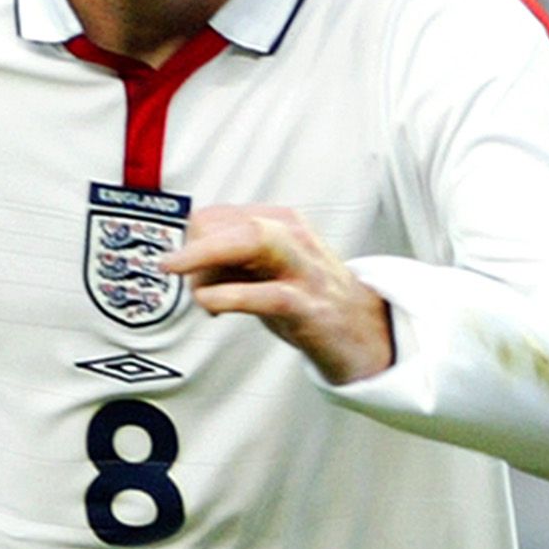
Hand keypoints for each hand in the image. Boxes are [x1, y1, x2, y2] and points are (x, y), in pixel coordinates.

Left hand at [162, 205, 393, 384]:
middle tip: (191, 284)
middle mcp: (290, 236)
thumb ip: (228, 261)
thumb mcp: (264, 269)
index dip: (191, 245)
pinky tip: (211, 305)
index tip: (190, 274)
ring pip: (248, 242)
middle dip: (193, 251)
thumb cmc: (307, 298)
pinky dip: (228, 296)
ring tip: (189, 283)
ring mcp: (302, 269)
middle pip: (224, 222)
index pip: (214, 216)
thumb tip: (184, 263)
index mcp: (278, 221)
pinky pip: (265, 293)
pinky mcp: (308, 305)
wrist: (363, 333)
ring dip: (204, 258)